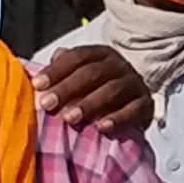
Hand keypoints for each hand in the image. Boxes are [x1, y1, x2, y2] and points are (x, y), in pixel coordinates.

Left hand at [34, 41, 153, 138]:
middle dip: (67, 88)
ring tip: (69, 118)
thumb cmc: (98, 89)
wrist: (135, 102)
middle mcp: (119, 65)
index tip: (37, 85)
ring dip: (89, 104)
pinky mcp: (146, 104)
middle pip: (93, 73)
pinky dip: (118, 119)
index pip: (77, 57)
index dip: (56, 70)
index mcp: (101, 55)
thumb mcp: (80, 75)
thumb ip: (63, 69)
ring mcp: (134, 84)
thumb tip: (50, 60)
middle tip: (47, 104)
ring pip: (112, 90)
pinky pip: (133, 110)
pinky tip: (102, 128)